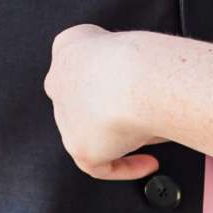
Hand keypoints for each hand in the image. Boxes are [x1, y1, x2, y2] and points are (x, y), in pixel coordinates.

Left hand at [44, 24, 162, 181]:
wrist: (137, 77)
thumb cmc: (144, 58)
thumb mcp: (134, 48)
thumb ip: (132, 71)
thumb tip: (150, 100)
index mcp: (69, 45)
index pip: (84, 65)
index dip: (108, 80)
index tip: (130, 89)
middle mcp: (59, 80)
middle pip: (84, 101)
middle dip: (110, 109)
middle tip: (143, 112)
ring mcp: (65, 115)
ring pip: (91, 131)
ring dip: (120, 135)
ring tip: (153, 131)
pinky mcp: (78, 146)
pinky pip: (100, 165)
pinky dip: (125, 166)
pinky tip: (147, 162)